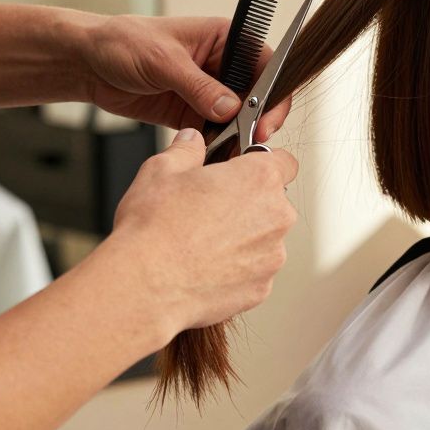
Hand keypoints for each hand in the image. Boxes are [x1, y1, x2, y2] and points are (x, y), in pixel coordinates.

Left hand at [78, 14, 290, 135]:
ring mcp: (209, 91)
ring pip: (238, 118)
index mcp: (224, 40)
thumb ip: (199, 86)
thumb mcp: (163, 61)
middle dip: (257, 120)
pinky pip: (215, 132)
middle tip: (251, 141)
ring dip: (237, 135)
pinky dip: (217, 145)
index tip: (266, 119)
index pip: (264, 64)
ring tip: (233, 152)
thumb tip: (231, 108)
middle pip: (256, 96)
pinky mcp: (193, 113)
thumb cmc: (123, 42)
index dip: (272, 93)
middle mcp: (222, 66)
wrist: (88, 64)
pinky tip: (215, 155)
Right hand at [102, 128, 299, 336]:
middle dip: (248, 204)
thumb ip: (187, 149)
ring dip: (243, 238)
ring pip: (264, 239)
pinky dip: (236, 270)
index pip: (284, 162)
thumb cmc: (154, 229)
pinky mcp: (262, 288)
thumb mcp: (162, 169)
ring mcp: (272, 255)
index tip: (244, 171)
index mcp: (259, 179)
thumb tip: (192, 141)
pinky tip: (204, 268)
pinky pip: (254, 272)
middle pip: (274, 203)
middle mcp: (276, 216)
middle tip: (211, 209)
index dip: (263, 164)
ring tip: (202, 243)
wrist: (145, 285)